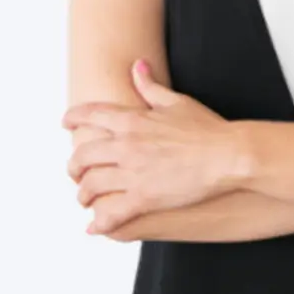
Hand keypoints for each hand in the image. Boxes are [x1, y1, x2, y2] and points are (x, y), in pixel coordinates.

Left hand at [62, 61, 248, 233]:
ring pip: (90, 187)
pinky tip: (96, 227)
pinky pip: (110, 214)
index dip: (73, 118)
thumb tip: (137, 66)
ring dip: (83, 194)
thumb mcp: (176, 102)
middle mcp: (126, 146)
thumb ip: (151, 86)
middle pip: (82, 156)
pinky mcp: (144, 198)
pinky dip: (99, 223)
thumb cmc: (206, 128)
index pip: (90, 115)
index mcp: (132, 120)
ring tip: (86, 199)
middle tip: (75, 172)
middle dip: (73, 166)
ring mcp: (133, 173)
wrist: (227, 155)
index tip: (66, 124)